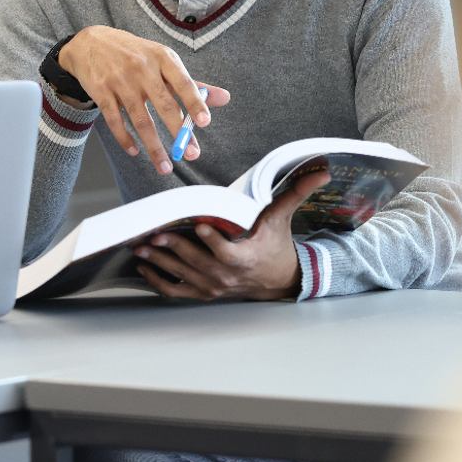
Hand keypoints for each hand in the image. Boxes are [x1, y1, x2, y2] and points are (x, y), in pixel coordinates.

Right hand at [58, 26, 230, 172]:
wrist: (89, 42)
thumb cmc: (134, 54)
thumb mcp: (162, 60)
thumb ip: (191, 82)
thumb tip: (224, 98)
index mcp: (162, 57)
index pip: (182, 82)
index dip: (194, 102)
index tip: (204, 122)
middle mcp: (142, 68)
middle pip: (164, 104)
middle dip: (178, 132)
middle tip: (191, 153)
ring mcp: (120, 81)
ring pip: (140, 120)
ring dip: (154, 147)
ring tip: (165, 166)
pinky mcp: (101, 92)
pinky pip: (115, 121)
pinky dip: (125, 139)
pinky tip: (135, 151)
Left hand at [133, 170, 330, 301]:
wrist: (277, 281)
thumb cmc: (275, 245)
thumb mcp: (283, 218)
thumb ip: (296, 193)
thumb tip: (321, 169)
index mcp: (245, 258)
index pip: (226, 251)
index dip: (212, 241)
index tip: (199, 226)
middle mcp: (226, 276)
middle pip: (196, 263)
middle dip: (174, 248)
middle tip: (153, 234)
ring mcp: (212, 287)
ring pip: (182, 275)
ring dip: (160, 262)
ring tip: (140, 247)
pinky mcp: (203, 293)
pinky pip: (176, 290)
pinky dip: (158, 281)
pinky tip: (144, 266)